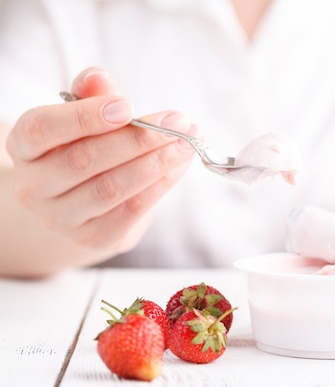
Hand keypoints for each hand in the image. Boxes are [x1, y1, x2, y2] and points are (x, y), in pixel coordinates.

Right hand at [5, 67, 195, 254]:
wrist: (84, 206)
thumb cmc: (84, 150)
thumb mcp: (83, 119)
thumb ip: (91, 95)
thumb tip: (98, 77)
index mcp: (24, 147)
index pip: (42, 129)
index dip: (85, 116)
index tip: (128, 105)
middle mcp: (33, 186)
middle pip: (86, 159)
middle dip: (139, 138)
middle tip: (178, 123)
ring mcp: (61, 218)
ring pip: (112, 187)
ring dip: (157, 163)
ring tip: (187, 144)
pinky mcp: (93, 237)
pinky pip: (132, 209)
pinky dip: (160, 185)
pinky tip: (179, 166)